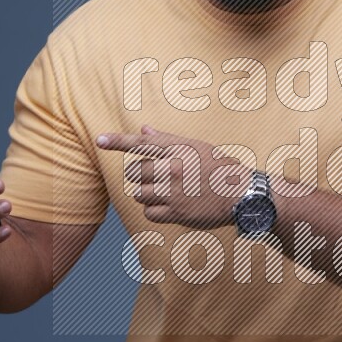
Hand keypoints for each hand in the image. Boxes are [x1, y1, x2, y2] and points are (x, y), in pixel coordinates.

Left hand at [96, 125, 251, 228]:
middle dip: (141, 176)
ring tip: (166, 193)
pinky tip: (169, 207)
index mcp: (178, 150)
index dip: (117, 141)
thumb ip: (168, 140)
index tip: (99, 140)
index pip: (141, 143)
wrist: (242, 194)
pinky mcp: (176, 212)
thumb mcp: (197, 148)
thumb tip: (143, 129)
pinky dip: (154, 211)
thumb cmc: (220, 168)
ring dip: (147, 194)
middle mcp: (174, 168)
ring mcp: (174, 191)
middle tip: (159, 179)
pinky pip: (149, 212)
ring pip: (139, 193)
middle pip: (135, 172)